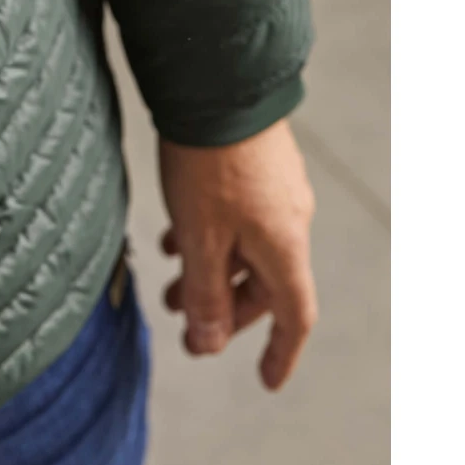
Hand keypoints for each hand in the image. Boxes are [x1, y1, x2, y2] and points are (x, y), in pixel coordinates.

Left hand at [157, 117, 317, 389]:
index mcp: (285, 246)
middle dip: (227, 309)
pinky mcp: (258, 163)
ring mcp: (276, 189)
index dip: (281, 352)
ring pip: (248, 248)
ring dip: (213, 270)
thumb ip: (205, 293)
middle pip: (267, 283)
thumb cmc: (210, 161)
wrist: (217, 83)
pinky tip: (174, 233)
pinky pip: (240, 217)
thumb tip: (208, 345)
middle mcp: (290, 219)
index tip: (266, 381)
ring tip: (170, 281)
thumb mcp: (200, 236)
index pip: (295, 315)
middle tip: (186, 323)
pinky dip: (211, 236)